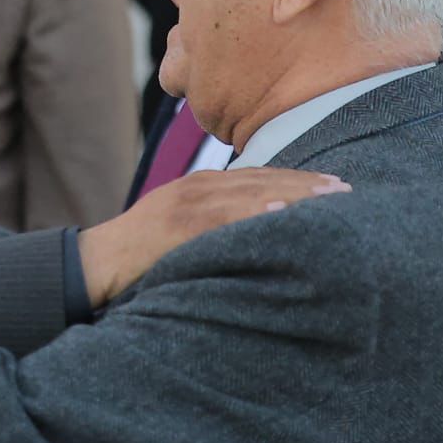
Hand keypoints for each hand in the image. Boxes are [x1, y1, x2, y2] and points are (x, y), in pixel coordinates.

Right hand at [79, 168, 350, 305]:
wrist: (94, 263)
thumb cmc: (141, 257)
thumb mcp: (183, 234)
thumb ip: (217, 228)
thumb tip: (258, 240)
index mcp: (201, 188)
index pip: (259, 178)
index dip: (298, 181)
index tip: (334, 186)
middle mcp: (197, 188)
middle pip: (263, 180)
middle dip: (307, 185)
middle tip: (348, 190)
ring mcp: (186, 203)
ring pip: (251, 193)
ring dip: (294, 194)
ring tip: (331, 199)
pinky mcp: (176, 224)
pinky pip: (224, 217)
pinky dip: (256, 213)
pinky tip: (284, 214)